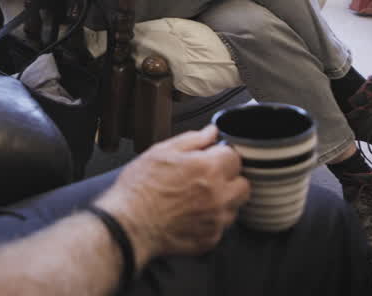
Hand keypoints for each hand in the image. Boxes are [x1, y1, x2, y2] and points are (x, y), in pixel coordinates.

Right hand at [94, 126, 248, 263]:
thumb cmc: (140, 188)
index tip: (211, 159)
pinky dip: (210, 221)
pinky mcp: (210, 239)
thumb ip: (192, 139)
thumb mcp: (161, 152)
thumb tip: (210, 132)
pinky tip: (190, 215)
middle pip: (243, 185)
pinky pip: (220, 227)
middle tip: (208, 179)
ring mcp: (216, 220)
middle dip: (229, 179)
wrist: (128, 224)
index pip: (235, 157)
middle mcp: (219, 195)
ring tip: (196, 199)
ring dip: (222, 201)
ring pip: (234, 207)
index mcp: (208, 169)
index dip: (221, 156)